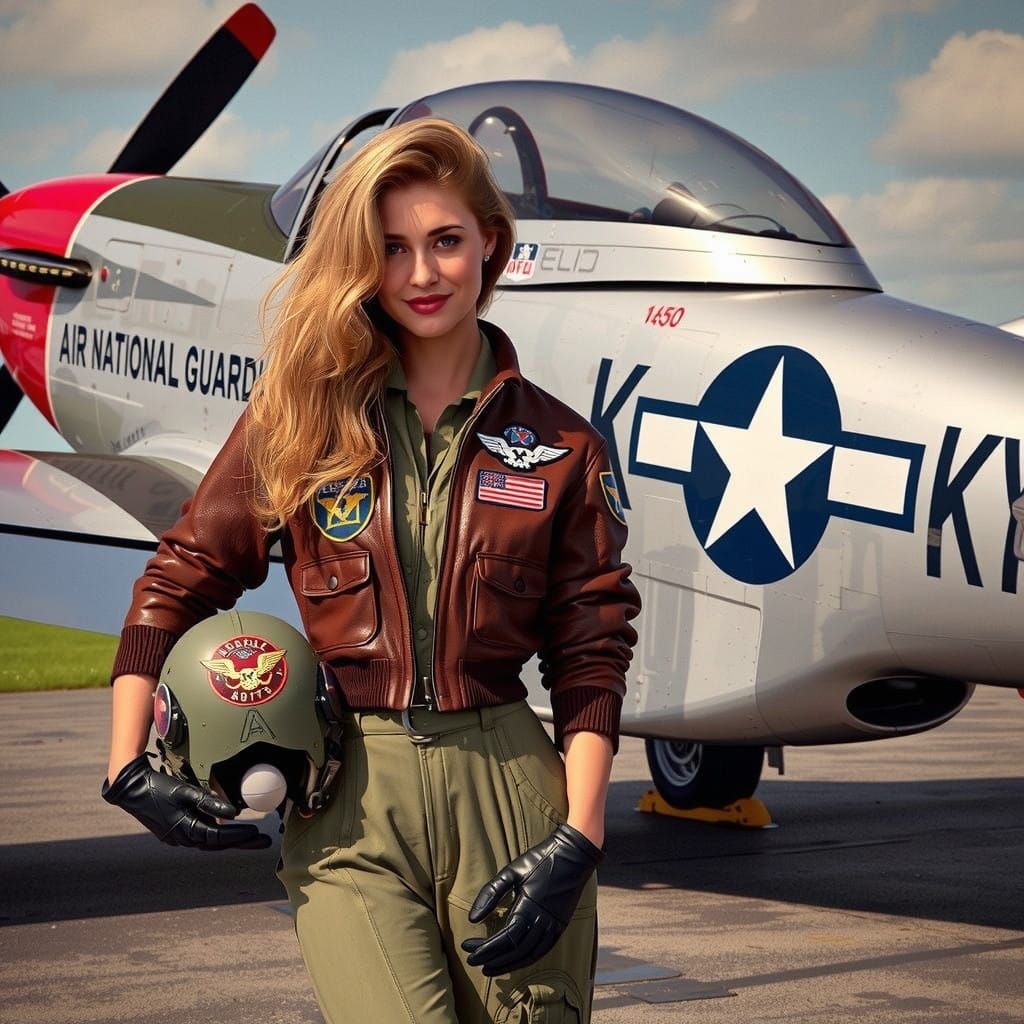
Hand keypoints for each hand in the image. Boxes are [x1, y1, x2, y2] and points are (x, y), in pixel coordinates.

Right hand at [101, 753, 271, 850]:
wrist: (131, 788)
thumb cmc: (159, 786)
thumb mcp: (186, 791)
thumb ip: (210, 802)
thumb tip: (235, 814)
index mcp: (186, 829)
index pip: (220, 837)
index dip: (240, 835)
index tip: (258, 832)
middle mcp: (182, 838)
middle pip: (218, 843)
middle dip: (242, 842)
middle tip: (265, 841)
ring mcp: (177, 837)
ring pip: (209, 842)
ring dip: (229, 840)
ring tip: (252, 837)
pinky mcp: (174, 832)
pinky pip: (200, 837)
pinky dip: (215, 835)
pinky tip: (226, 831)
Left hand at [460, 823, 602, 975]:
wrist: (573, 855)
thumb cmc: (540, 860)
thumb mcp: (511, 871)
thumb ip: (490, 894)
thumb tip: (472, 918)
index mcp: (529, 908)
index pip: (504, 938)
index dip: (485, 948)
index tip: (467, 949)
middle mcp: (543, 922)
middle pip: (515, 951)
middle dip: (492, 959)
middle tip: (473, 961)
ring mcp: (554, 927)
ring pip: (529, 956)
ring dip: (508, 964)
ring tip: (490, 968)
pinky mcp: (560, 927)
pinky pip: (542, 951)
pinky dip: (526, 959)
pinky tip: (514, 960)